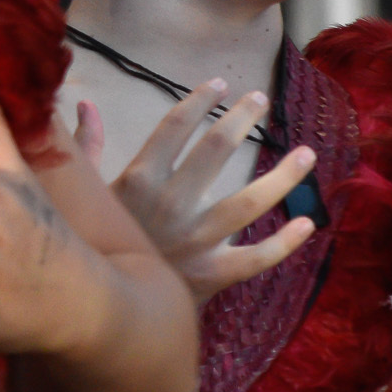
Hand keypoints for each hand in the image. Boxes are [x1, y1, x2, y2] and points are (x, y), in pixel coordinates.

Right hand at [107, 82, 316, 304]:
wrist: (105, 306)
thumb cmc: (96, 245)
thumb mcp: (87, 193)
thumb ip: (86, 147)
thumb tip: (85, 104)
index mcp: (140, 181)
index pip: (175, 128)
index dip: (199, 100)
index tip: (220, 84)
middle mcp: (172, 205)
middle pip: (216, 150)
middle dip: (241, 118)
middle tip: (260, 99)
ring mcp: (197, 241)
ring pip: (250, 203)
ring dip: (283, 176)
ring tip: (307, 154)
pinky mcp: (214, 275)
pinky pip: (257, 258)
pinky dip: (285, 244)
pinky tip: (307, 222)